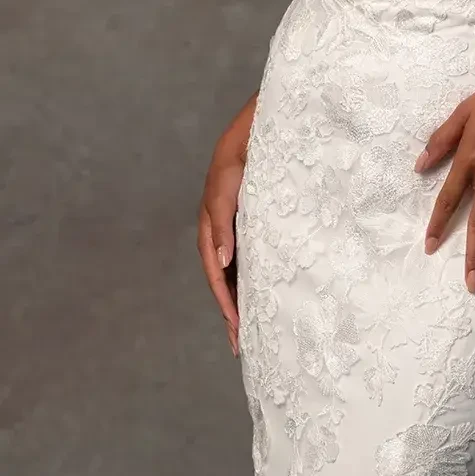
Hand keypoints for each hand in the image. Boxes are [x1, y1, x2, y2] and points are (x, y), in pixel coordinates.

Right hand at [197, 148, 243, 355]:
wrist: (256, 130)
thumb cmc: (240, 156)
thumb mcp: (228, 188)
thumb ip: (224, 224)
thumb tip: (223, 262)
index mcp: (211, 226)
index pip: (216, 274)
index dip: (225, 302)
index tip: (237, 327)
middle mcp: (221, 231)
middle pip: (223, 280)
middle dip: (231, 312)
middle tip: (240, 344)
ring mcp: (235, 228)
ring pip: (235, 272)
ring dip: (241, 299)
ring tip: (250, 329)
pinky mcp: (250, 222)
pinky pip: (249, 257)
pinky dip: (252, 279)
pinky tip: (262, 293)